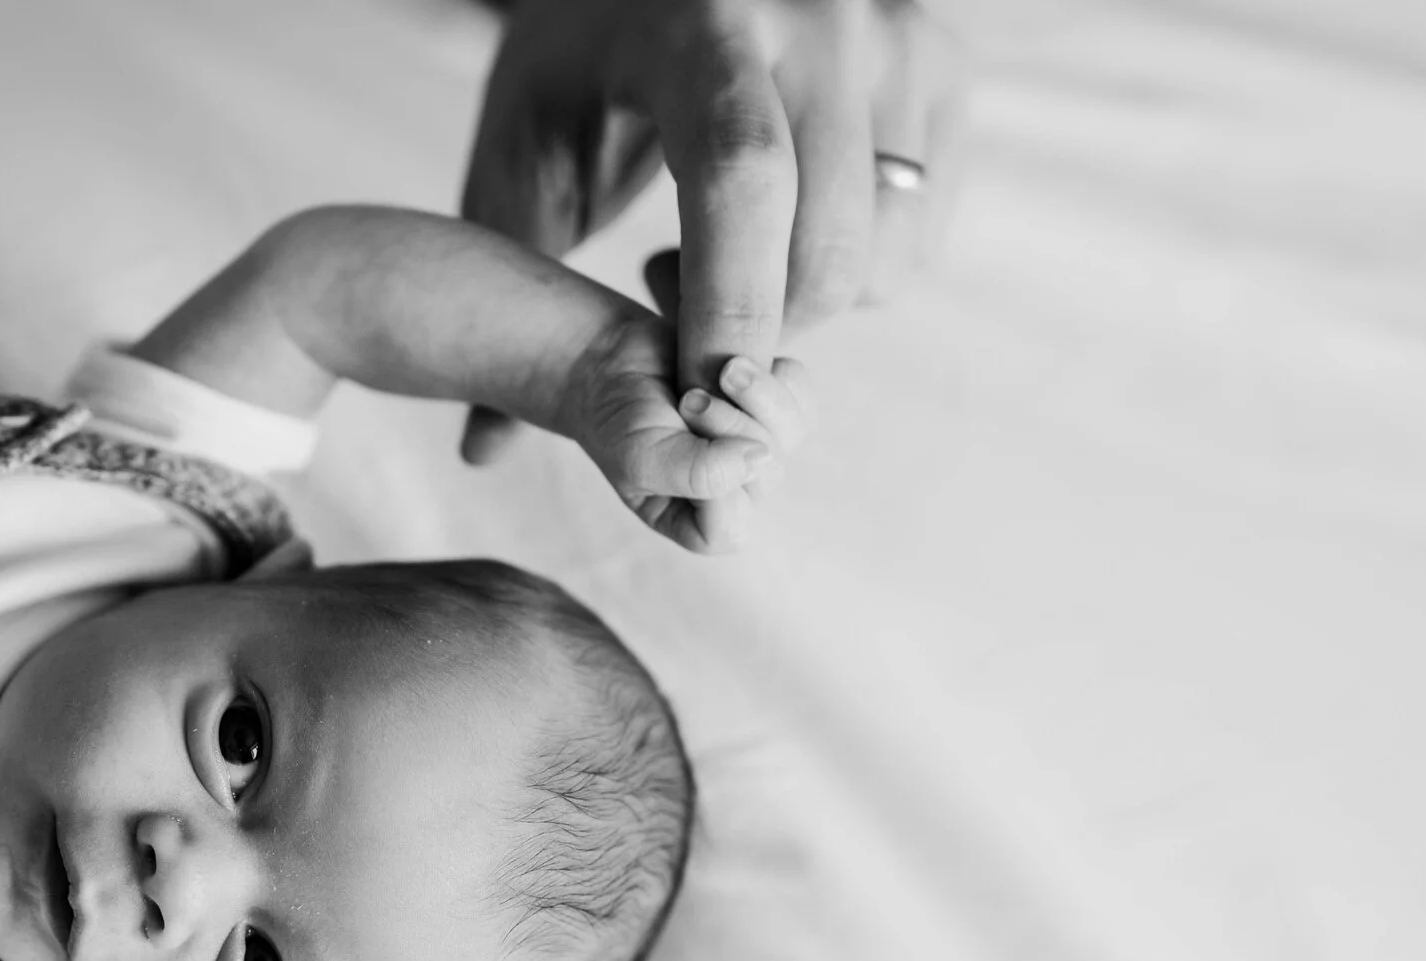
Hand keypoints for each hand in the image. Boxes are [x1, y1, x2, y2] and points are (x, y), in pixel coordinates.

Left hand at [461, 0, 965, 451]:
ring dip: (804, 306)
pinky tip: (780, 231)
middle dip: (759, 331)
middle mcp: (820, 18)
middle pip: (827, 240)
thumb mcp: (519, 151)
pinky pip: (917, 236)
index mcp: (702, 27)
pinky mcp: (940, 68)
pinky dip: (853, 275)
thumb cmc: (577, 69)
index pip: (741, 178)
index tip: (697, 397)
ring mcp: (894, 36)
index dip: (729, 305)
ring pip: (883, 254)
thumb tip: (485, 452)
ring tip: (721, 258)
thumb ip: (508, 291)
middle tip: (673, 306)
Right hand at [563, 253, 810, 553]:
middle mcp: (732, 490)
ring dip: (757, 396)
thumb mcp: (640, 456)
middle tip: (688, 400)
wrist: (610, 358)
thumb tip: (760, 459)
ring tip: (720, 373)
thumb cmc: (615, 417)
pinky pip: (801, 397)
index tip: (686, 433)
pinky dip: (776, 376)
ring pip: (791, 433)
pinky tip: (737, 366)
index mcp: (695, 520)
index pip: (731, 529)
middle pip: (768, 476)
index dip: (720, 485)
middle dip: (731, 428)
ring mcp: (753, 446)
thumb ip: (696, 472)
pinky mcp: (768, 404)